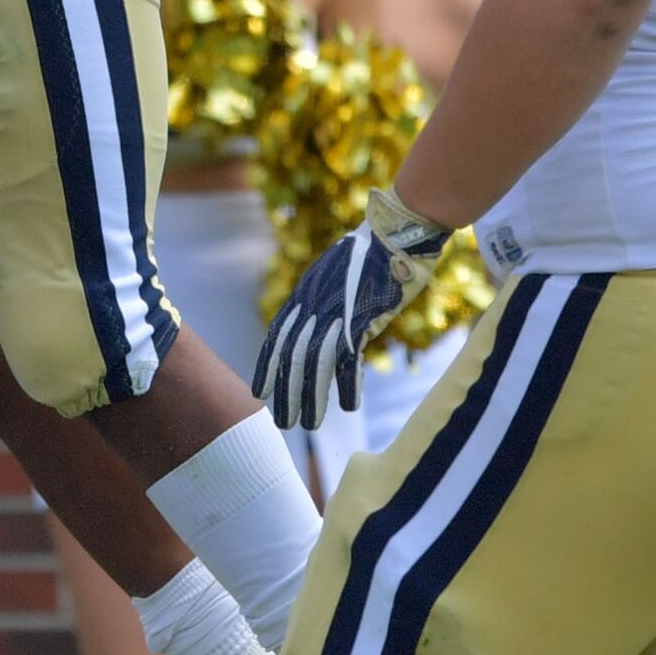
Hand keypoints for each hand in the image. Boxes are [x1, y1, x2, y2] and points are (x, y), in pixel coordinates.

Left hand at [254, 185, 447, 425]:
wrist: (396, 230)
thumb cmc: (371, 251)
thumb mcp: (335, 272)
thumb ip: (323, 297)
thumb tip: (319, 321)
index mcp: (305, 293)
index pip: (277, 336)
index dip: (268, 366)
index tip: (259, 393)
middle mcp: (314, 303)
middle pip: (292, 355)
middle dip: (285, 392)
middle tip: (282, 423)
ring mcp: (336, 310)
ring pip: (315, 362)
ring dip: (311, 396)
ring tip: (309, 424)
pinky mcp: (362, 316)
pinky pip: (349, 357)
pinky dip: (348, 384)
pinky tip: (349, 406)